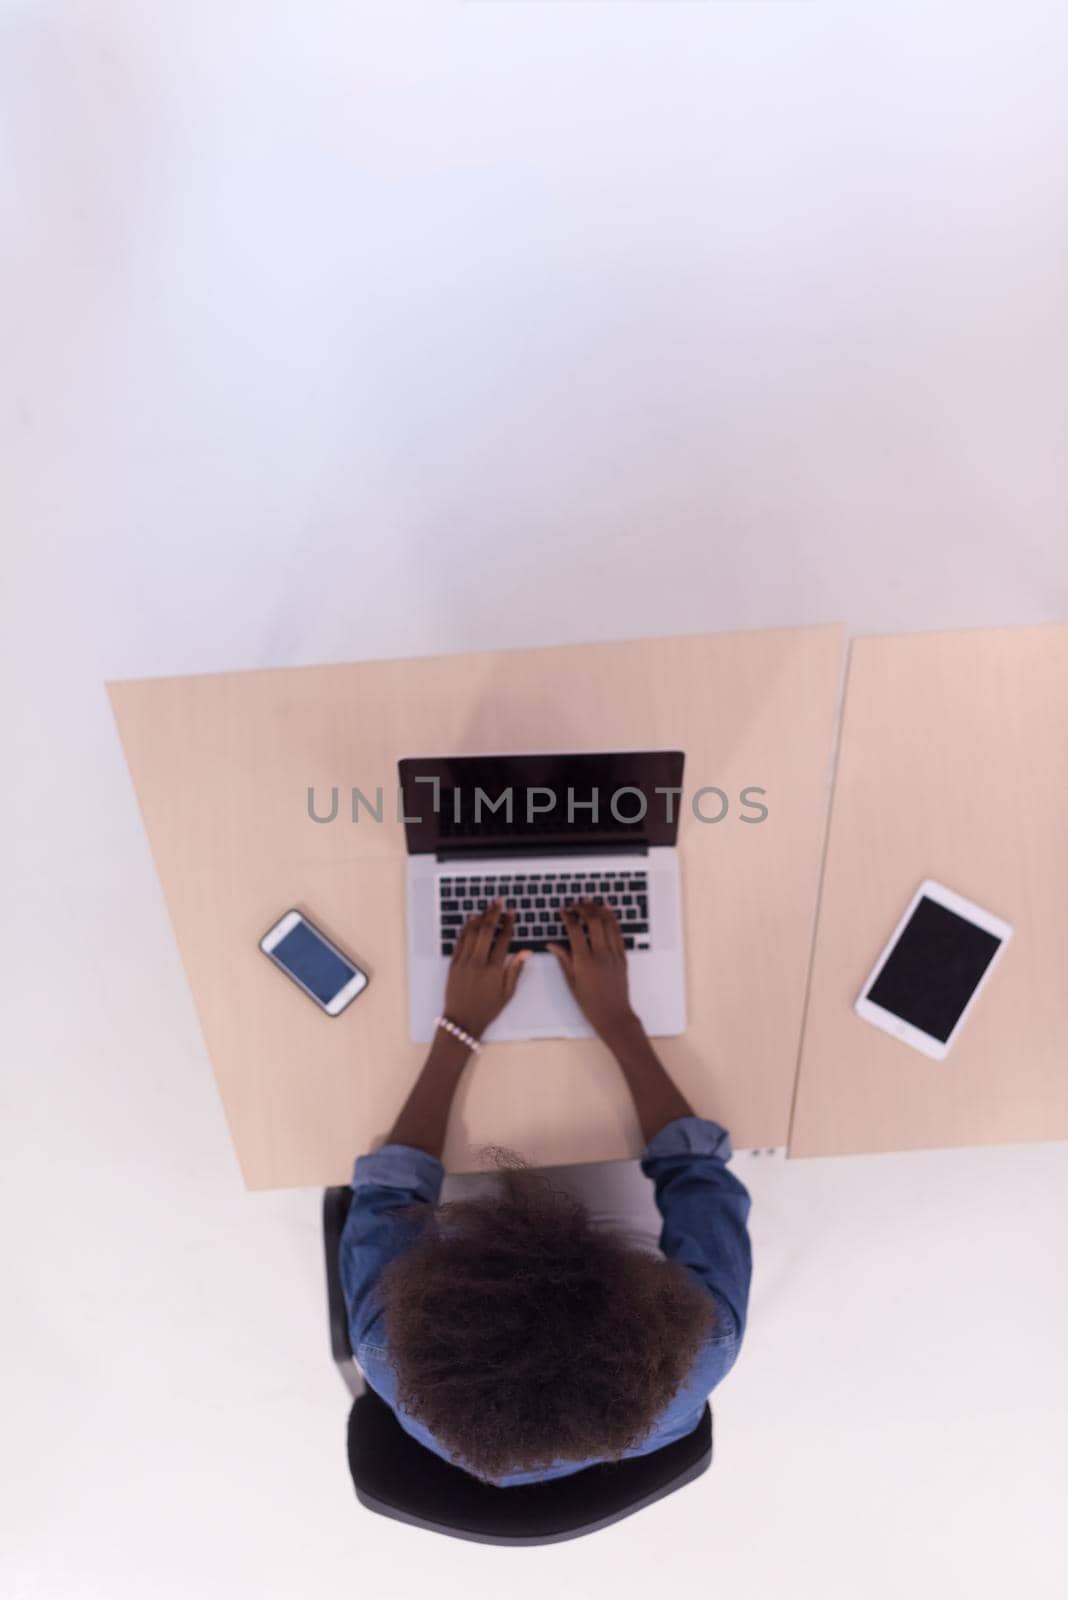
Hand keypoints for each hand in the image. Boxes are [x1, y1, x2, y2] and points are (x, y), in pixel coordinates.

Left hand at [442, 899, 529, 1038]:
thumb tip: (526, 952)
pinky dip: (465, 929)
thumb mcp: (507, 993)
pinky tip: (470, 922)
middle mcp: (477, 962)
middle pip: (486, 930)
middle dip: (493, 913)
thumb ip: (515, 970)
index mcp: (493, 969)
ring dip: (479, 918)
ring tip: (486, 908)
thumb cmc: (487, 1009)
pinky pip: (459, 941)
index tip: (512, 914)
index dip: (508, 924)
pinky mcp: (453, 964)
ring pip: (471, 933)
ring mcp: (463, 962)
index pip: (503, 940)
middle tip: (498, 902)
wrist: (462, 1021)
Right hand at [546, 899, 639, 1043]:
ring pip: (608, 924)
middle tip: (576, 904)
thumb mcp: (571, 981)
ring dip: (599, 910)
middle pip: (593, 921)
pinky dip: (613, 919)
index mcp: (584, 961)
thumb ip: (563, 959)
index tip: (563, 911)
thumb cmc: (589, 1002)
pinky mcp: (622, 956)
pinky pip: (618, 933)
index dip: (568, 917)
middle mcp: (600, 954)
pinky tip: (608, 911)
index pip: (575, 931)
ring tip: (591, 902)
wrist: (613, 1014)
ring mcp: (614, 954)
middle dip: (584, 908)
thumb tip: (551, 944)